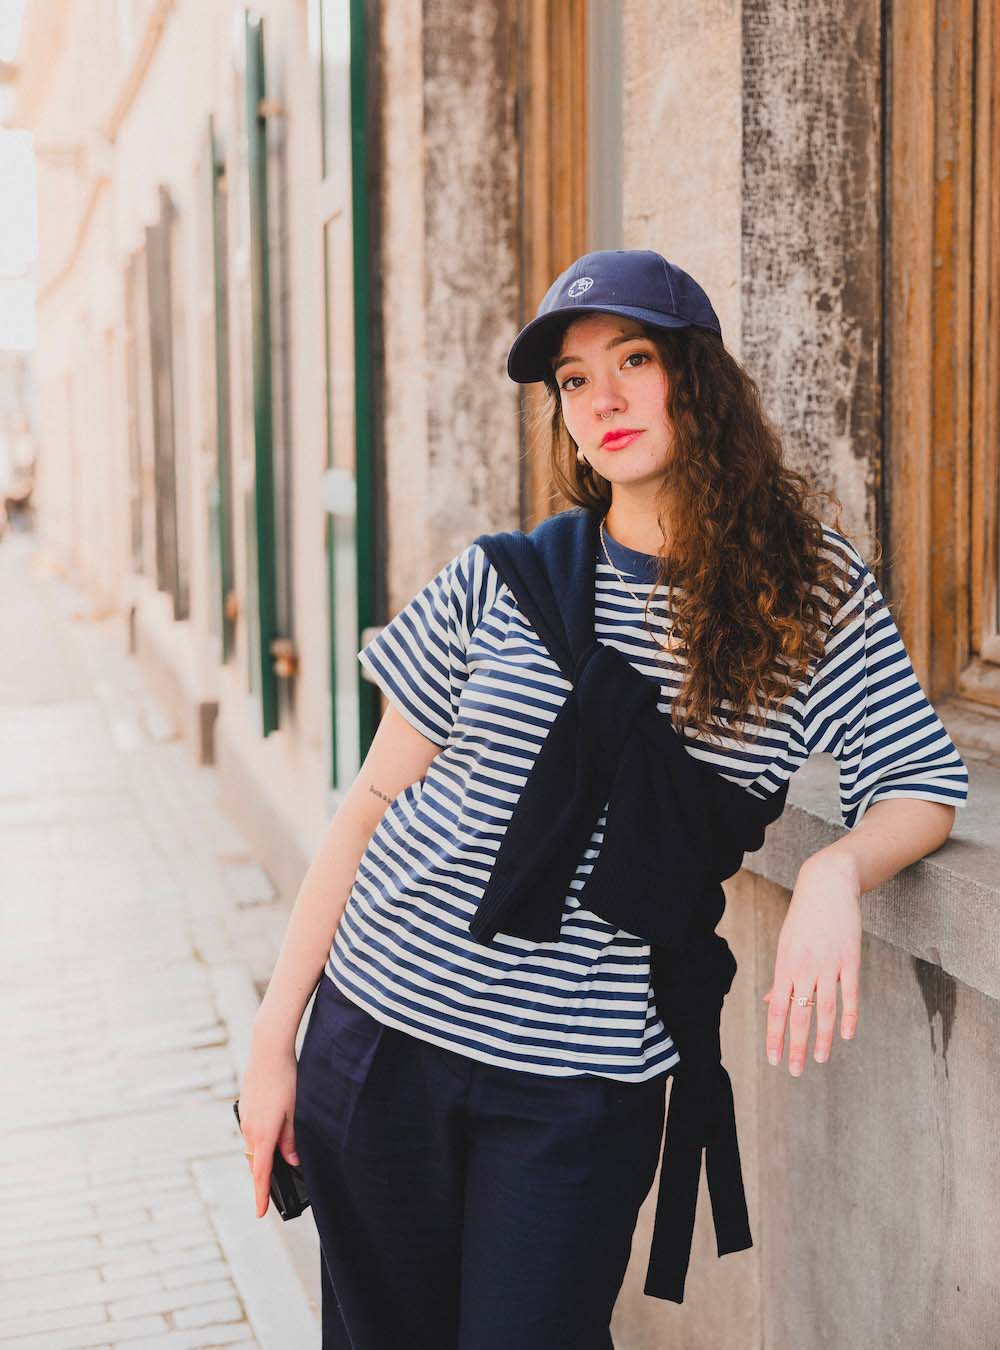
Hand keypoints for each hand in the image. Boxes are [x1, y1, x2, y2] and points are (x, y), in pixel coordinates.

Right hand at [235, 1044, 300, 1216]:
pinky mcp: (245, 1108)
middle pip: (255, 1163)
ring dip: (261, 1159)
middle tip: (271, 1194)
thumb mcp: (295, 1112)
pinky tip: (268, 1140)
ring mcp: (245, 1118)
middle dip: (262, 1179)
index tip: (260, 1213)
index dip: (261, 1195)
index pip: (261, 1174)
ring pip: (252, 1148)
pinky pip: (250, 1133)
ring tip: (273, 1168)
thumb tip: (291, 1160)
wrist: (268, 1051)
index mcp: (263, 1134)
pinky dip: (258, 1143)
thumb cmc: (286, 1080)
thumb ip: (291, 1139)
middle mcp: (249, 1129)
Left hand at [762, 852, 861, 1075]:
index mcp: (784, 965)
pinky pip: (849, 992)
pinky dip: (849, 1015)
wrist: (826, 885)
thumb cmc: (804, 919)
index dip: (775, 1036)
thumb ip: (781, 977)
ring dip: (821, 1037)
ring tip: (819, 1059)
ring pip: (824, 1008)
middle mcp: (803, 967)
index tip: (773, 1060)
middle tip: (794, 1071)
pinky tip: (847, 1035)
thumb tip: (771, 1003)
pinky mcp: (849, 958)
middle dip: (795, 1045)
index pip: (777, 1008)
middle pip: (799, 1013)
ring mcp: (827, 963)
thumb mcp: (786, 945)